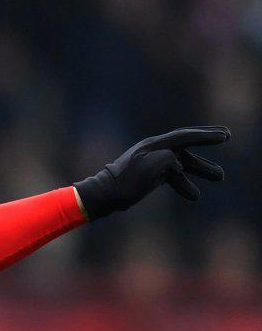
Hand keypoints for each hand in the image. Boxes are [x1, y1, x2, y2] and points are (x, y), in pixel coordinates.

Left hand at [74, 126, 228, 219]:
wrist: (104, 196)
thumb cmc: (126, 182)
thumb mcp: (150, 168)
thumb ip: (168, 159)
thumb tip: (176, 162)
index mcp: (154, 145)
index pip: (185, 136)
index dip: (206, 135)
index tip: (225, 135)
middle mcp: (154, 151)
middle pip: (186, 144)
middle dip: (206, 142)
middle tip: (226, 137)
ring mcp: (152, 162)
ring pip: (182, 163)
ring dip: (201, 169)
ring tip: (220, 176)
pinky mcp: (149, 176)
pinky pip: (172, 177)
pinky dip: (183, 184)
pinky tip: (195, 195)